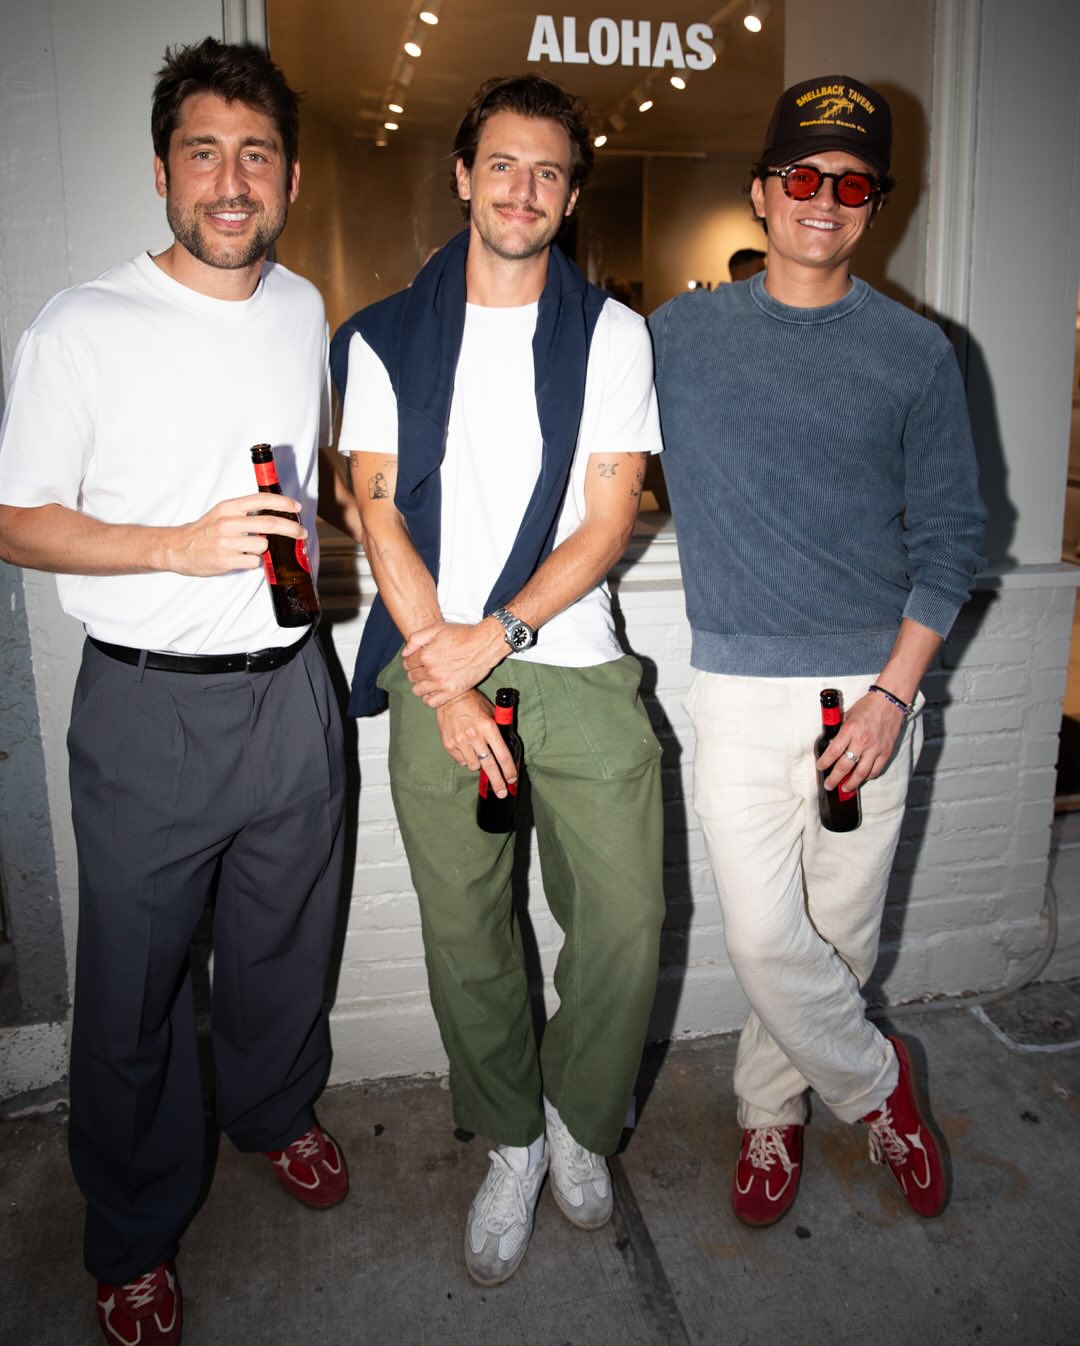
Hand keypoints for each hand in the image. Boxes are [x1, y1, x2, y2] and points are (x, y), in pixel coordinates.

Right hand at [165, 493, 305, 576]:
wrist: (178, 548)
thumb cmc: (205, 531)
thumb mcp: (222, 513)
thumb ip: (245, 511)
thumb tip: (275, 513)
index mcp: (228, 507)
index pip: (261, 500)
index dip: (283, 503)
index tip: (297, 508)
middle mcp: (228, 522)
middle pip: (270, 524)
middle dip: (292, 529)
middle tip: (301, 533)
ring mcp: (226, 542)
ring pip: (263, 545)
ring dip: (264, 549)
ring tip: (249, 549)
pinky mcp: (225, 560)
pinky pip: (254, 562)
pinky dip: (253, 562)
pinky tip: (242, 559)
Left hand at [402, 619, 505, 707]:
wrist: (484, 644)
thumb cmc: (463, 635)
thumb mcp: (437, 628)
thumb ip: (416, 638)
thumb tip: (405, 652)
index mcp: (426, 655)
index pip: (407, 664)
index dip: (411, 661)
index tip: (417, 660)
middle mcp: (431, 671)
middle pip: (412, 677)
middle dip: (416, 672)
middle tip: (425, 668)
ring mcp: (442, 683)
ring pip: (418, 691)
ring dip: (420, 685)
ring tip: (428, 679)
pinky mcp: (452, 692)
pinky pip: (432, 702)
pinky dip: (429, 698)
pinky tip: (434, 690)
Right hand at [435, 690, 517, 796]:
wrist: (449, 698)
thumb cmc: (473, 704)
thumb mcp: (491, 712)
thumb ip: (500, 730)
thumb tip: (507, 750)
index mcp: (488, 727)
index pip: (502, 755)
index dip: (509, 770)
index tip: (513, 779)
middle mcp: (475, 736)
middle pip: (490, 766)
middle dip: (498, 782)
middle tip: (502, 792)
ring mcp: (460, 742)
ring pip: (474, 766)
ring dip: (479, 764)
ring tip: (479, 754)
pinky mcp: (449, 745)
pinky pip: (461, 761)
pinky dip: (466, 759)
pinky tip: (467, 749)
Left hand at [816, 690, 906, 791]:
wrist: (890, 701)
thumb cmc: (868, 706)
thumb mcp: (848, 716)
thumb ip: (840, 730)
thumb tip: (831, 743)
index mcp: (850, 730)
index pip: (833, 752)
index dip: (824, 763)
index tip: (820, 768)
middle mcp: (862, 740)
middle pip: (845, 767)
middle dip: (834, 779)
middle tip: (829, 785)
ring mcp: (876, 748)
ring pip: (862, 773)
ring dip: (852, 783)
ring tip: (845, 788)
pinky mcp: (886, 751)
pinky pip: (876, 770)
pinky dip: (869, 777)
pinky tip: (863, 778)